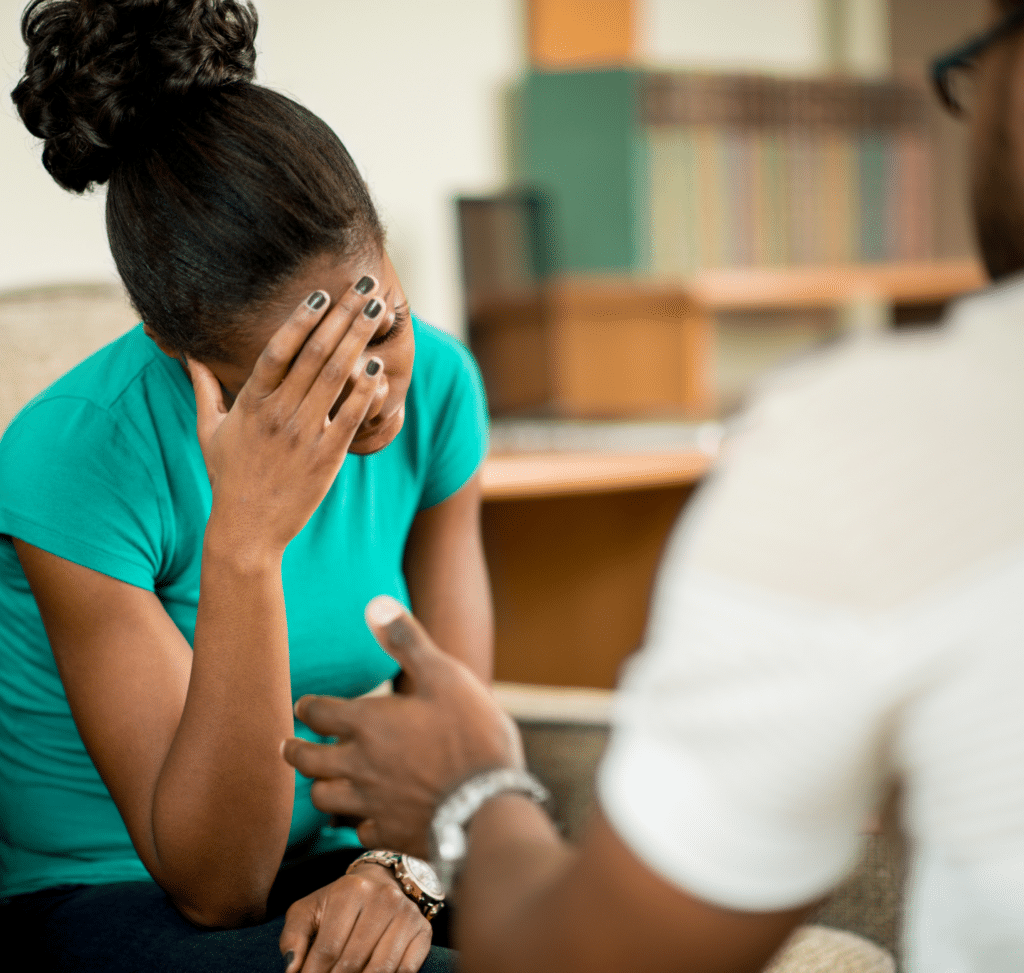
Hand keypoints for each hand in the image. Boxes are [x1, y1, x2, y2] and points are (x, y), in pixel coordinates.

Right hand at [188, 281, 386, 559]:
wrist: (246, 530)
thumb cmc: (228, 477)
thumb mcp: (210, 431)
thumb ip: (204, 389)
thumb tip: (187, 355)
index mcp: (251, 402)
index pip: (278, 350)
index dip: (301, 319)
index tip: (322, 294)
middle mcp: (278, 413)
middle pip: (314, 354)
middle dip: (343, 317)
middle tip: (365, 289)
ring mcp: (303, 435)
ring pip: (334, 378)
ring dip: (358, 341)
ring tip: (378, 314)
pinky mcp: (325, 458)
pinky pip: (349, 418)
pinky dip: (364, 392)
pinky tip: (378, 368)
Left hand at [279, 863, 431, 972]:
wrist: (382, 881)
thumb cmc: (339, 902)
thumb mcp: (310, 910)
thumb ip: (294, 937)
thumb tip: (291, 969)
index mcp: (351, 890)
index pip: (328, 948)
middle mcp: (383, 898)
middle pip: (353, 961)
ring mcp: (406, 913)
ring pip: (381, 969)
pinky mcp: (423, 929)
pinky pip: (407, 969)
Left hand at [282, 596, 522, 857]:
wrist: (487, 804)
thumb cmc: (469, 733)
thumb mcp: (444, 676)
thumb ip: (407, 641)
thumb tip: (376, 604)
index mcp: (369, 723)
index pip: (318, 712)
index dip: (307, 707)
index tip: (302, 706)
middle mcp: (360, 764)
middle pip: (308, 760)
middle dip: (295, 750)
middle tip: (287, 746)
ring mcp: (372, 802)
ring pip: (325, 798)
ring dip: (319, 786)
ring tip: (320, 781)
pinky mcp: (391, 832)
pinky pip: (360, 830)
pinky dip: (357, 821)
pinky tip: (365, 817)